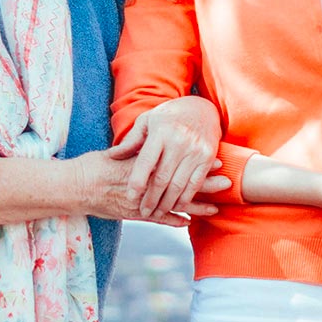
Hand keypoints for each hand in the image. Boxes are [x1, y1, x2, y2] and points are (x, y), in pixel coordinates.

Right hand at [71, 150, 224, 226]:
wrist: (73, 187)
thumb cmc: (93, 166)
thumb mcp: (117, 152)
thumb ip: (137, 148)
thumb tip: (152, 138)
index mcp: (144, 166)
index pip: (177, 164)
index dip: (197, 163)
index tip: (216, 160)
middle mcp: (145, 184)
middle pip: (181, 184)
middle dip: (204, 185)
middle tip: (227, 182)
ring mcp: (140, 201)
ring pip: (172, 205)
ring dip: (195, 207)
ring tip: (215, 209)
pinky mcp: (132, 214)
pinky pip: (156, 219)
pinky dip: (172, 221)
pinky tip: (187, 223)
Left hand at [110, 97, 223, 215]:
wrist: (202, 109)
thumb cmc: (169, 116)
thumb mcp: (147, 121)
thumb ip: (131, 141)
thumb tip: (113, 155)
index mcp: (160, 132)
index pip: (146, 163)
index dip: (137, 183)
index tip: (130, 197)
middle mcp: (179, 141)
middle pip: (162, 178)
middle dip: (151, 199)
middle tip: (143, 211)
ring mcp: (195, 150)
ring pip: (179, 184)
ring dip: (167, 203)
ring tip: (157, 212)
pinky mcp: (208, 157)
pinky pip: (195, 183)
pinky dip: (186, 198)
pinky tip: (177, 206)